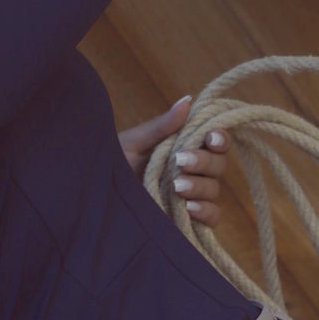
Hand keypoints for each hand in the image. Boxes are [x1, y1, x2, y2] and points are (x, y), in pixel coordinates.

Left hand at [118, 97, 228, 228]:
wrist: (98, 193)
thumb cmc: (115, 161)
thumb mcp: (135, 142)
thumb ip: (162, 126)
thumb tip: (187, 100)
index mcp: (185, 146)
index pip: (215, 141)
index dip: (219, 138)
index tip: (210, 138)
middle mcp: (193, 170)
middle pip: (218, 165)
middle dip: (203, 161)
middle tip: (180, 160)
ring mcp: (192, 195)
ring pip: (214, 189)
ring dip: (199, 186)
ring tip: (177, 186)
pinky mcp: (188, 219)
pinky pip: (211, 217)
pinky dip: (205, 211)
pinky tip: (188, 208)